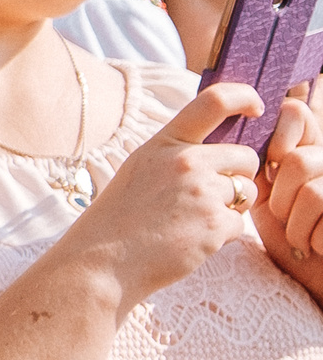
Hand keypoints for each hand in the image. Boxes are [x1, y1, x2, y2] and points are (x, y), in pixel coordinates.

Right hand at [71, 81, 263, 310]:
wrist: (102, 262)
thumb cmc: (118, 220)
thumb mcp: (140, 170)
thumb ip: (176, 156)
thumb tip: (220, 154)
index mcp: (164, 144)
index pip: (214, 101)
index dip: (245, 97)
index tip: (257, 107)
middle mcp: (186, 162)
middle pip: (245, 156)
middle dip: (237, 175)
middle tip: (208, 196)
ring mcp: (202, 193)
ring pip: (246, 192)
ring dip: (230, 207)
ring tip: (191, 221)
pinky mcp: (215, 224)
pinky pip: (240, 223)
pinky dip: (221, 234)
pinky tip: (190, 239)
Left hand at [253, 94, 322, 296]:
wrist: (314, 273)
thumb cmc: (285, 233)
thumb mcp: (267, 192)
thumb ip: (256, 162)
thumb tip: (225, 129)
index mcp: (308, 150)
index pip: (296, 113)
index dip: (280, 131)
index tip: (270, 160)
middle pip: (298, 160)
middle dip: (281, 196)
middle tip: (282, 214)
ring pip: (313, 192)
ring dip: (295, 222)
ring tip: (296, 234)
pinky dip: (311, 238)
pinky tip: (313, 246)